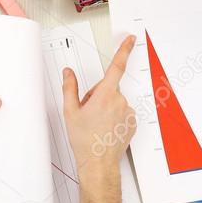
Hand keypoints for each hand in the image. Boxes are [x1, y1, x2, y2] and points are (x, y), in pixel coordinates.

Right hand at [62, 35, 136, 202]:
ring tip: (95, 123)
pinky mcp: (133, 122)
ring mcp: (128, 112)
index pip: (116, 67)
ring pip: (114, 101)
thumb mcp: (70, 111)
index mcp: (105, 95)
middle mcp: (120, 101)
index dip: (124, 50)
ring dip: (105, 107)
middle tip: (87, 112)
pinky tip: (104, 128)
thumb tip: (68, 73)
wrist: (98, 163)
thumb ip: (70, 87)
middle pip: (108, 88)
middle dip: (97, 95)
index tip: (131, 39)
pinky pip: (121, 112)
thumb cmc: (84, 139)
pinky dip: (113, 116)